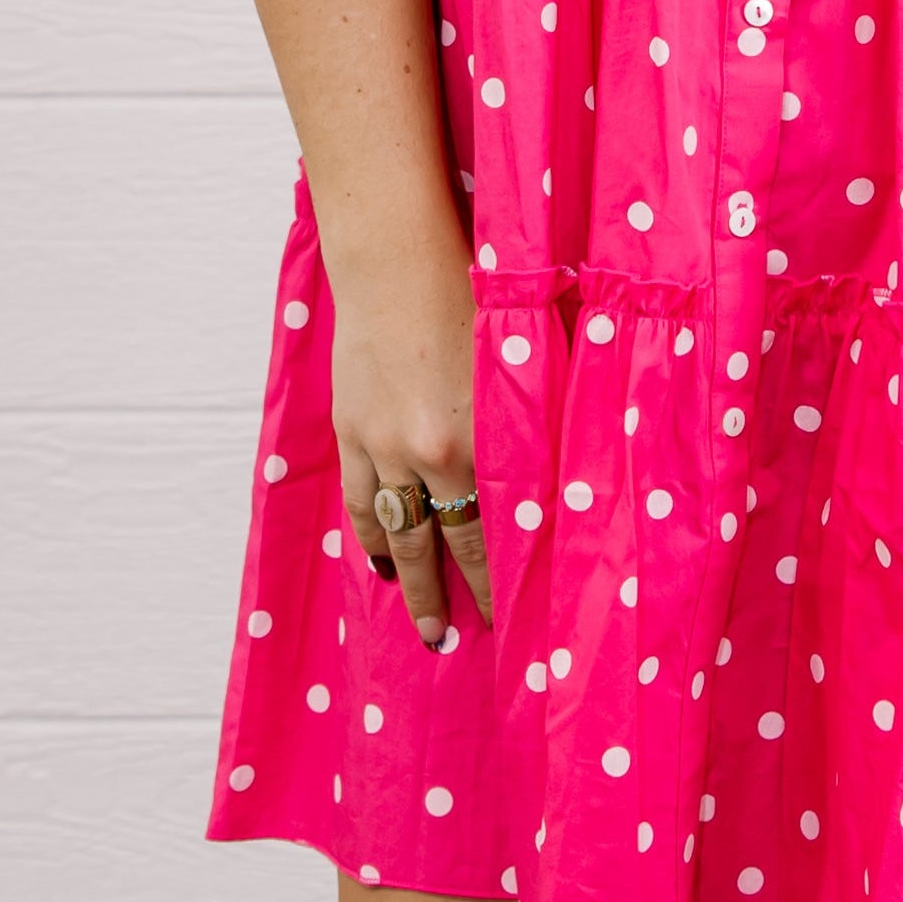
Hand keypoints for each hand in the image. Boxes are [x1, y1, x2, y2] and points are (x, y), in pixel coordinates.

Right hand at [331, 253, 489, 649]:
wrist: (393, 256)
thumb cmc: (468, 291)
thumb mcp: (516, 359)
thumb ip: (527, 422)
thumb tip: (551, 475)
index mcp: (477, 438)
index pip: (495, 529)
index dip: (502, 576)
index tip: (515, 615)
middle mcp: (427, 453)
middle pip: (445, 542)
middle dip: (453, 596)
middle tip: (452, 644)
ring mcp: (381, 444)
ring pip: (396, 531)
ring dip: (409, 579)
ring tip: (419, 618)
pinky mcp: (351, 428)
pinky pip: (362, 500)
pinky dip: (372, 535)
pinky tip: (381, 559)